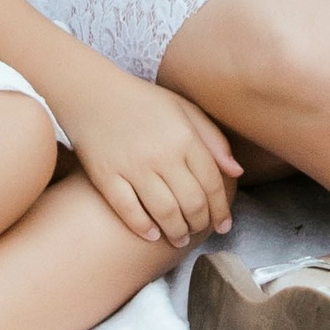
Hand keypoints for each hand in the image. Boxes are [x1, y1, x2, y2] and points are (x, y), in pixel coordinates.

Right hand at [47, 64, 241, 246]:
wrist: (92, 92)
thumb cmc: (142, 101)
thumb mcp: (184, 108)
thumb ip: (213, 139)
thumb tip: (236, 171)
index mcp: (183, 136)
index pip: (212, 183)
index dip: (221, 209)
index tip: (224, 224)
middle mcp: (161, 153)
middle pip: (191, 202)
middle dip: (201, 223)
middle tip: (201, 231)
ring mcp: (132, 166)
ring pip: (164, 212)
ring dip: (177, 232)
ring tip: (180, 237)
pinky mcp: (106, 177)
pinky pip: (129, 211)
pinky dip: (143, 227)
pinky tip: (152, 234)